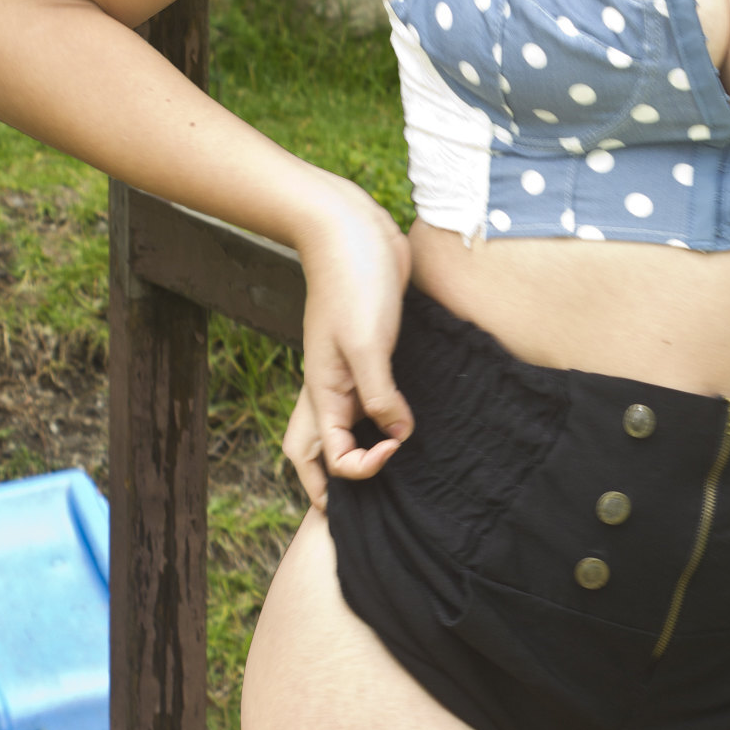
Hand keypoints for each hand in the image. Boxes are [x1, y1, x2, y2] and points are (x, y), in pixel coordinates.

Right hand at [282, 188, 414, 508]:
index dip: (364, 469)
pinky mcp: (372, 348)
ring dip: (362, 448)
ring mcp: (350, 367)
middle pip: (318, 451)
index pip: (331, 458)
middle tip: (367, 501)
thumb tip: (399, 436)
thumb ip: (380, 394)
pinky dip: (385, 414)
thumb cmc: (354, 282)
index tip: (397, 449)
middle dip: (334, 483)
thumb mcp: (368, 344)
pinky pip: (372, 394)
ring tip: (393, 464)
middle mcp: (333, 386)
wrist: (349, 227)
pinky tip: (411, 415)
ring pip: (346, 424)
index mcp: (323, 391)